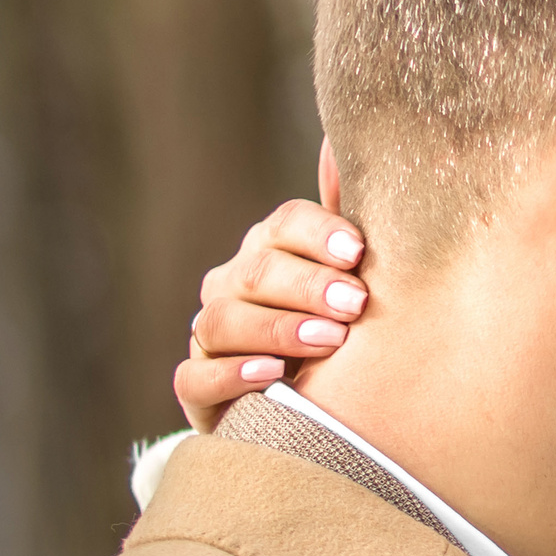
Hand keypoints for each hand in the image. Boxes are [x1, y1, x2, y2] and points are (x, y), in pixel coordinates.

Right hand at [173, 201, 368, 431]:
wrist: (321, 408)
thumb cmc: (346, 331)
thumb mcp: (360, 282)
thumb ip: (356, 226)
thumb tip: (342, 146)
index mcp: (271, 252)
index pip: (284, 225)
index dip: (318, 234)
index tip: (358, 251)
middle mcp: (232, 288)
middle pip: (256, 271)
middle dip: (307, 286)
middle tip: (356, 304)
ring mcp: (211, 338)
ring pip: (223, 321)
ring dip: (277, 329)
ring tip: (329, 341)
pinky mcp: (199, 391)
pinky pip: (195, 378)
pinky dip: (231, 375)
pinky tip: (272, 375)